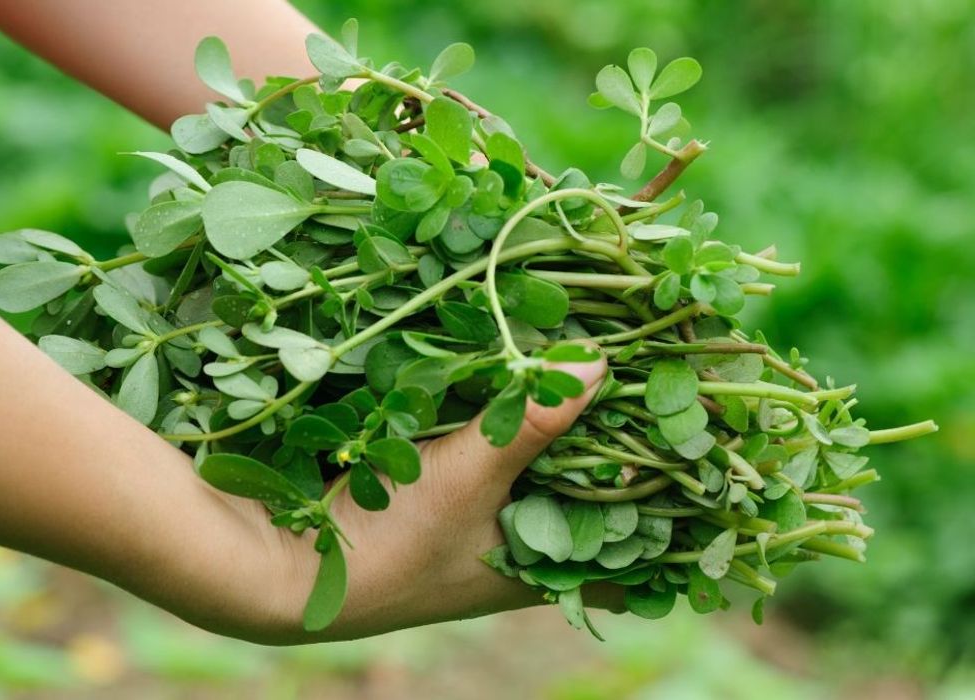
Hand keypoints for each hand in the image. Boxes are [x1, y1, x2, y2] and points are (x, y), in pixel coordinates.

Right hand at [0, 282, 611, 644]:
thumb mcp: (471, 477)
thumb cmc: (382, 542)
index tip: (711, 464)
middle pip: (582, 490)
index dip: (667, 513)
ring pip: (532, 459)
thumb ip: (536, 420)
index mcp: (530, 568)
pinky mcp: (424, 482)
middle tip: (659, 378)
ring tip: (603, 353)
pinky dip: (502, 404)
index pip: (623, 550)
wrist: (264, 562)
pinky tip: (519, 354)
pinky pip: (482, 438)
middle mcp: (505, 543)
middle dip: (615, 440)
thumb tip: (604, 362)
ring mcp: (464, 514)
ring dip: (558, 414)